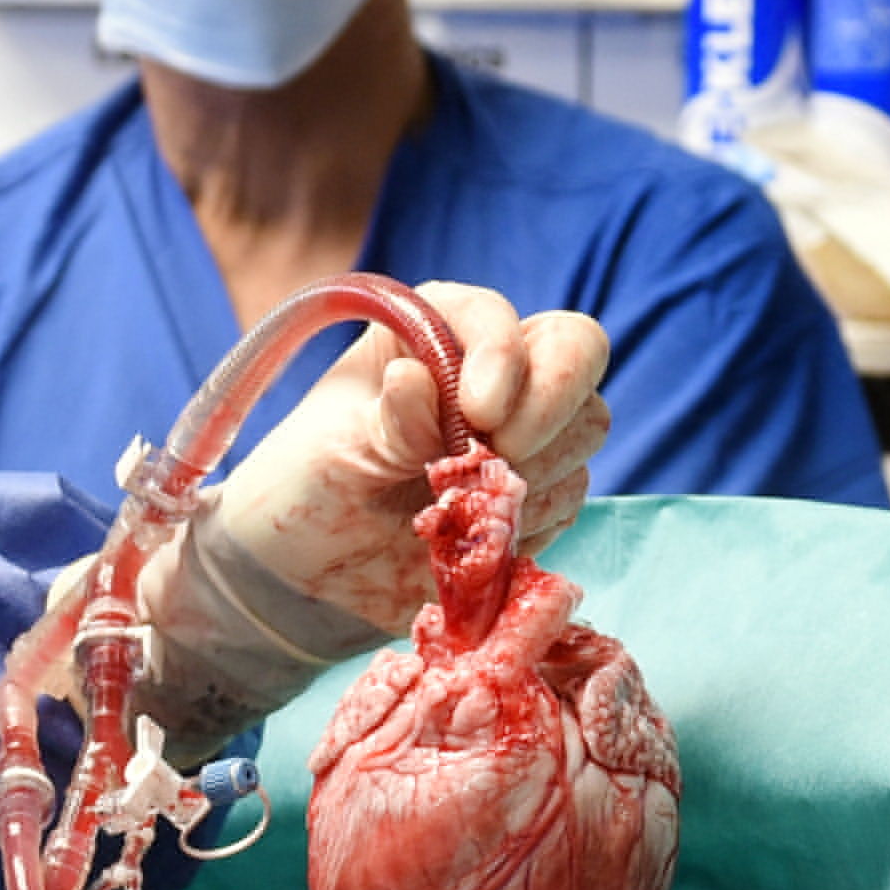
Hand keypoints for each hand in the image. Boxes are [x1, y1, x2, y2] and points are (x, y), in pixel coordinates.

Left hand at [204, 281, 615, 630]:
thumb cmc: (306, 488)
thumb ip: (388, 420)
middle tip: (498, 458)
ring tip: (458, 506)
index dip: (504, 355)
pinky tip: (474, 536)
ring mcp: (523, 429)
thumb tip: (418, 378)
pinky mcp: (537, 492)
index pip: (500, 317)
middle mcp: (489, 369)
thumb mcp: (334, 449)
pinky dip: (532, 520)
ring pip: (584, 431)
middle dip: (547, 409)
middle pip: (576, 354)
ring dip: (533, 473)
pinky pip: (570, 496)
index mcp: (432, 331)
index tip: (478, 411)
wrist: (306, 572)